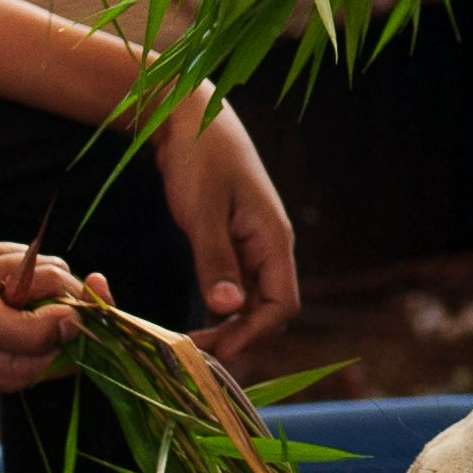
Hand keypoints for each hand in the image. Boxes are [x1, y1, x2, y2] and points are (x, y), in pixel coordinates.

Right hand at [0, 244, 82, 396]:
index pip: (81, 340)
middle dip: (33, 279)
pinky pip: (22, 259)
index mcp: (24, 368)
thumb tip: (79, 322)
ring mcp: (11, 314)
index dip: (93, 309)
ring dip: (9, 264)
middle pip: (66, 298)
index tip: (97, 279)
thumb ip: (36, 332)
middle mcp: (22, 345)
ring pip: (45, 272)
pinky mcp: (0, 288)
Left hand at [158, 105, 299, 356]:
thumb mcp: (202, 209)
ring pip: (251, 302)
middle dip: (240, 338)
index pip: (282, 304)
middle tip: (197, 357)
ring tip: (192, 345)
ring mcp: (252, 245)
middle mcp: (268, 247)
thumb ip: (216, 260)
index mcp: (272, 238)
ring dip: (228, 327)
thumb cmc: (199, 155)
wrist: (189, 115)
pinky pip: (235, 287)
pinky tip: (196, 320)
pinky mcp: (232, 242)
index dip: (256, 334)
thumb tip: (228, 309)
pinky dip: (219, 308)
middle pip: (269, 309)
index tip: (218, 352)